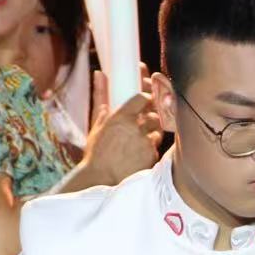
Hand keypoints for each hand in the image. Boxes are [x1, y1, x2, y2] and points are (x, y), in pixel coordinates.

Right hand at [84, 64, 163, 184]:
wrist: (101, 180)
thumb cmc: (96, 153)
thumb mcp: (96, 123)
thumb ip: (101, 96)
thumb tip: (100, 74)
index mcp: (120, 117)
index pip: (143, 97)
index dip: (147, 97)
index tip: (145, 101)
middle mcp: (134, 128)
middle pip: (155, 113)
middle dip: (151, 117)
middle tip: (143, 123)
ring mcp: (145, 142)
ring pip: (158, 130)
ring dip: (152, 133)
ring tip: (138, 142)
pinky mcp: (151, 156)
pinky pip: (157, 147)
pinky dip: (151, 149)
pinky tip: (138, 155)